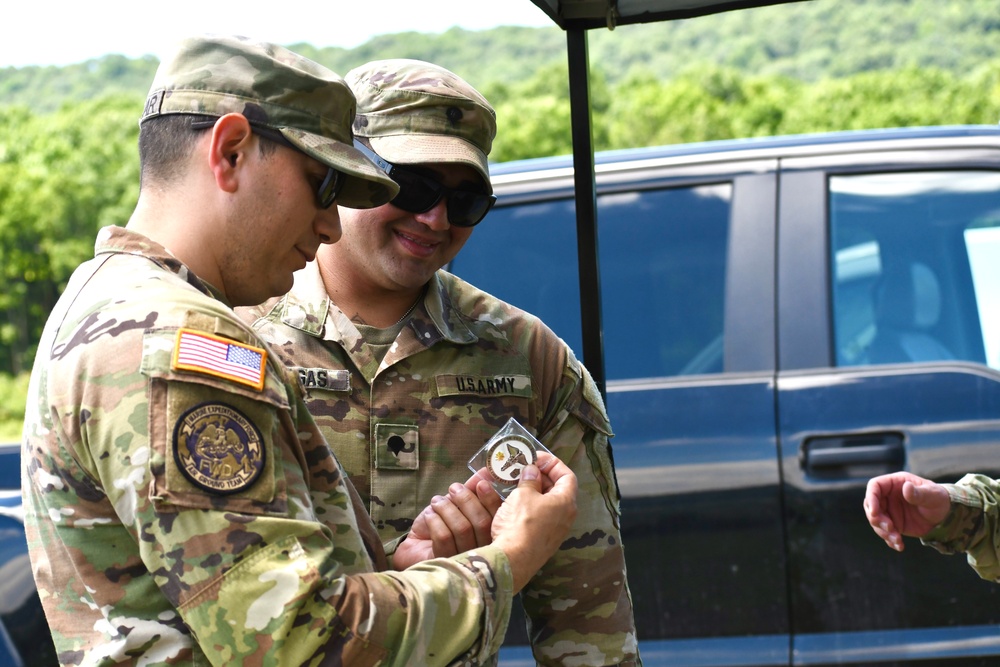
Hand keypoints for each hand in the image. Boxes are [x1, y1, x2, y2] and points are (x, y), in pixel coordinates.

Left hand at [393, 470, 503, 568]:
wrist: (416, 547)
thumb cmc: (440, 526)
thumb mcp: (456, 505)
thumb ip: (472, 490)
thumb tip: (486, 470)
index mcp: (489, 535)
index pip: (497, 518)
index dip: (490, 500)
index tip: (480, 484)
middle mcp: (482, 551)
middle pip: (481, 523)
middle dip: (466, 500)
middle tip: (453, 489)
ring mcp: (465, 560)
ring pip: (462, 528)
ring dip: (447, 509)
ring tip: (436, 502)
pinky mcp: (446, 563)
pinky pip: (444, 537)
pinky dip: (435, 521)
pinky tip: (430, 516)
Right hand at [491, 452, 577, 591]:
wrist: (513, 560)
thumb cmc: (521, 523)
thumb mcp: (523, 494)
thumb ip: (529, 480)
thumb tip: (532, 471)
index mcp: (566, 502)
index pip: (567, 476)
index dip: (552, 464)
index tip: (536, 459)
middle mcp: (565, 516)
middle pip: (558, 490)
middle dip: (541, 477)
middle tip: (524, 469)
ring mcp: (555, 531)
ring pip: (547, 504)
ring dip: (533, 491)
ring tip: (517, 483)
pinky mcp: (543, 541)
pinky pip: (540, 517)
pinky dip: (530, 506)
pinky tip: (514, 503)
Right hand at [864, 472, 950, 551]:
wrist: (946, 516)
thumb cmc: (940, 500)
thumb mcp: (933, 495)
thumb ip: (919, 493)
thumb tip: (906, 487)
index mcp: (895, 483)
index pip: (874, 486)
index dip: (871, 498)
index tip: (875, 513)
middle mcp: (888, 496)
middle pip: (871, 505)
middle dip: (877, 519)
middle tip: (890, 528)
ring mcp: (890, 510)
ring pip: (876, 521)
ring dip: (883, 532)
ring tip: (898, 539)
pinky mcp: (893, 524)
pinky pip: (885, 532)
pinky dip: (890, 540)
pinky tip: (899, 545)